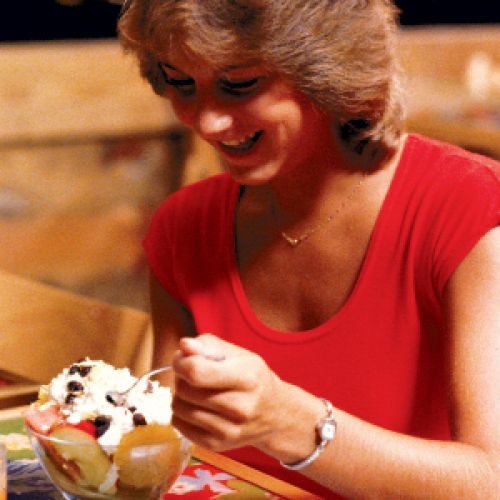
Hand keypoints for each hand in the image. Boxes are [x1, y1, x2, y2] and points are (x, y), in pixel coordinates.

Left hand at [171, 334, 288, 452]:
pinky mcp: (216, 445)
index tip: (182, 358)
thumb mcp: (239, 354)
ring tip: (196, 390)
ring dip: (180, 395)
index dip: (181, 362)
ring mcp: (228, 430)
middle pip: (185, 390)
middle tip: (193, 373)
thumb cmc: (253, 378)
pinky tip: (196, 406)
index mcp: (246, 378)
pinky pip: (179, 425)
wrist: (276, 415)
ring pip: (178, 408)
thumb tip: (183, 346)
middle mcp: (239, 407)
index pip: (197, 372)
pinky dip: (181, 413)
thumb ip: (209, 346)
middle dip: (181, 376)